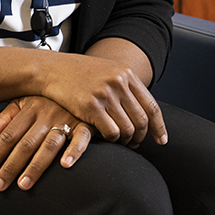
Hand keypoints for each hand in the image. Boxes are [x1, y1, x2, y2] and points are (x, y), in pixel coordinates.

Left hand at [0, 96, 92, 190]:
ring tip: (23, 185)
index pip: (9, 134)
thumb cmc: (51, 94)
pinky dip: (74, 151)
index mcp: (31, 107)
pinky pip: (81, 138)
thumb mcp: (27, 99)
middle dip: (11, 165)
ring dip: (36, 165)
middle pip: (26, 143)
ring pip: (49, 145)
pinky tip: (65, 165)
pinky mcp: (87, 123)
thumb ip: (8, 116)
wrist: (85, 78)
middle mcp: (47, 114)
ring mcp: (67, 119)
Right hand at [39, 52, 166, 147]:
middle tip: (135, 145)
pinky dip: (111, 140)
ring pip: (127, 128)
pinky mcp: (90, 106)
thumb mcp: (107, 72)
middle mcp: (119, 83)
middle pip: (141, 120)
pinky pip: (110, 132)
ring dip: (125, 140)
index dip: (159, 126)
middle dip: (141, 137)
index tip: (162, 140)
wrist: (53, 69)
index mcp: (127, 74)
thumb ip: (126, 87)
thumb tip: (144, 109)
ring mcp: (105, 94)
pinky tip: (106, 139)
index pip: (152, 105)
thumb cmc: (79, 73)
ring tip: (120, 143)